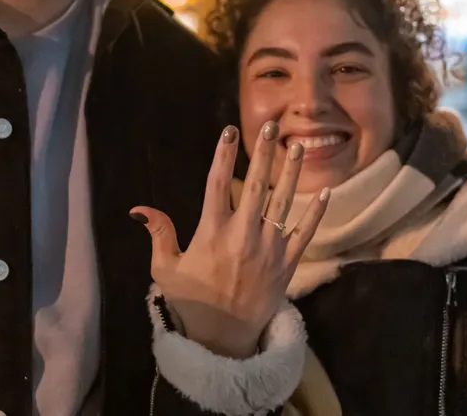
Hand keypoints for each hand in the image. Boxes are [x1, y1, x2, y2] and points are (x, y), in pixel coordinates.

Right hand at [130, 122, 329, 358]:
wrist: (223, 339)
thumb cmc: (192, 302)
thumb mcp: (166, 269)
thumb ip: (159, 234)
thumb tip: (140, 208)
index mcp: (212, 231)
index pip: (218, 183)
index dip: (224, 155)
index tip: (230, 132)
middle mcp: (243, 234)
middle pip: (256, 184)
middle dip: (263, 152)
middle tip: (271, 126)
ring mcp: (269, 248)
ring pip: (284, 202)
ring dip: (292, 172)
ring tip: (298, 146)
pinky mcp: (287, 263)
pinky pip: (305, 232)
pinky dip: (316, 213)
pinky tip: (325, 192)